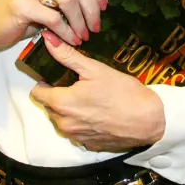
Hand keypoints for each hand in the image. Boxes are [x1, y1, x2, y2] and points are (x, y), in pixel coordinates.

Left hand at [31, 30, 165, 151]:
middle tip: (77, 82)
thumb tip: (48, 39)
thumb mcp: (95, 69)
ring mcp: (76, 137)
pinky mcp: (88, 145)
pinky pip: (76, 130)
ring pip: (62, 119)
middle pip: (49, 106)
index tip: (57, 75)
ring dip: (69, 109)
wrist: (148, 120)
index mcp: (62, 104)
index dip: (44, 82)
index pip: (37, 93)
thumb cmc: (122, 92)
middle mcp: (64, 124)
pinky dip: (82, 121)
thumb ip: (67, 56)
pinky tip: (98, 111)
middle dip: (58, 94)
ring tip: (89, 96)